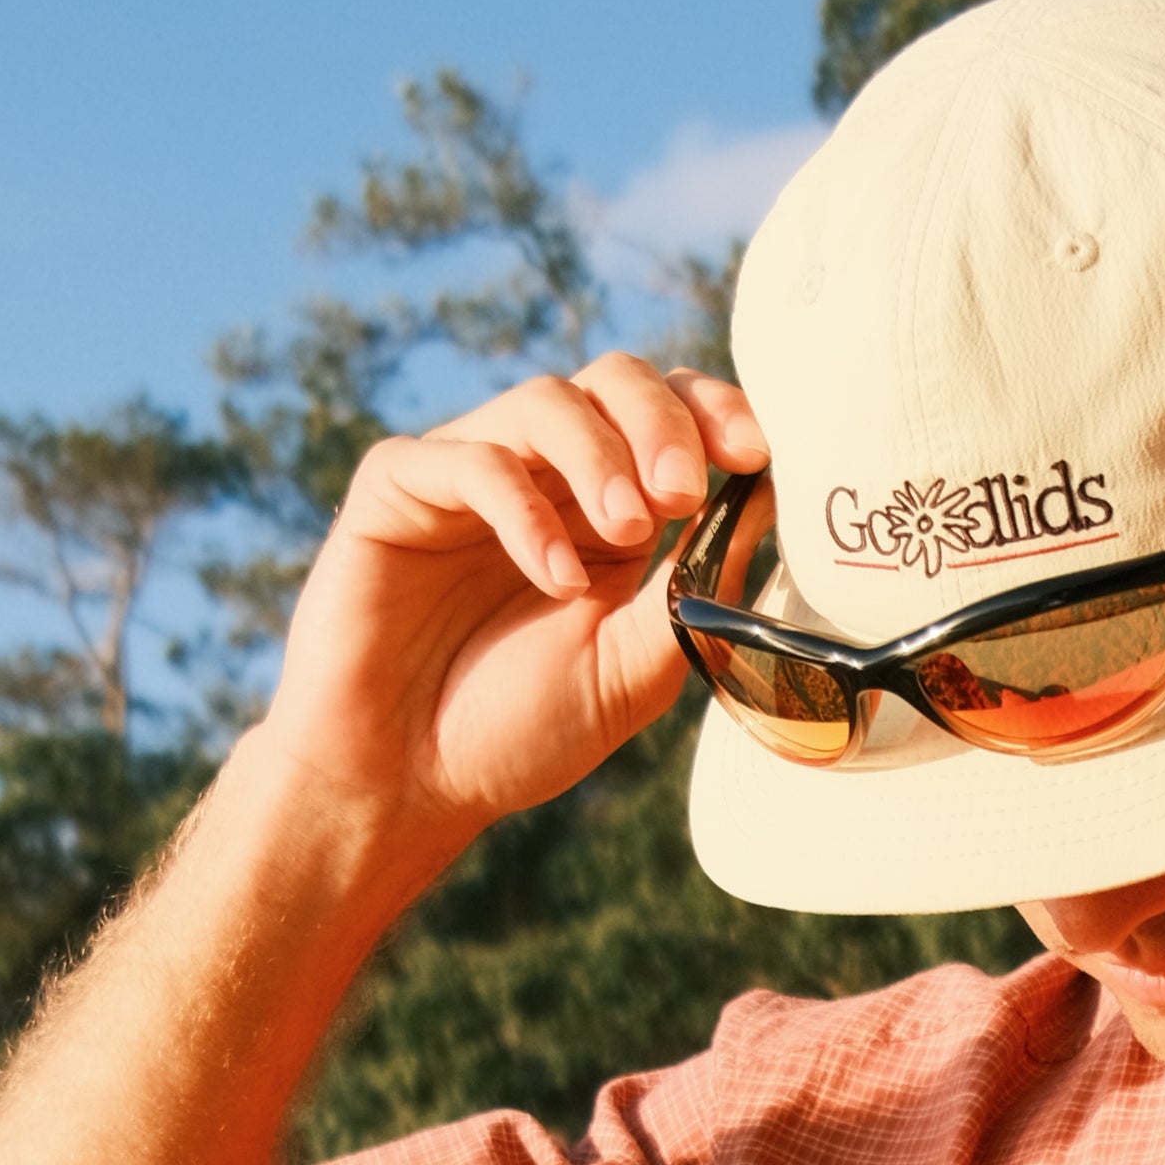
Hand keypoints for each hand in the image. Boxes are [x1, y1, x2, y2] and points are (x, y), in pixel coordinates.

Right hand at [256, 354, 764, 851]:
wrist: (402, 784)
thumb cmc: (514, 733)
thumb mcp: (631, 670)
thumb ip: (692, 593)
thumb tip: (766, 510)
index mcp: (608, 511)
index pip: (671, 415)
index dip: (715, 413)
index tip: (753, 456)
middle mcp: (543, 477)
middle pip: (613, 380)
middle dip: (662, 422)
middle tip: (682, 492)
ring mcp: (468, 473)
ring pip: (546, 401)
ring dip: (600, 457)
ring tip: (629, 532)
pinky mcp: (398, 487)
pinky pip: (470, 460)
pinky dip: (526, 513)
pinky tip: (556, 581)